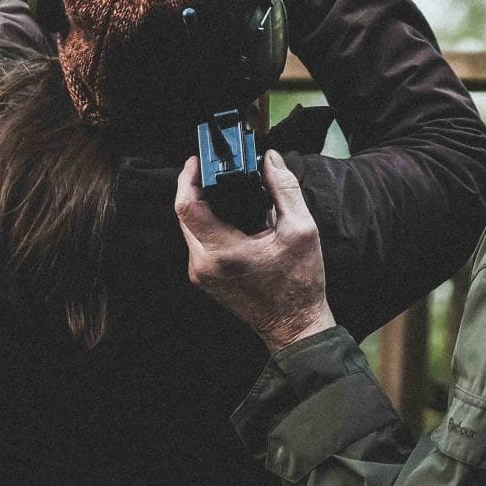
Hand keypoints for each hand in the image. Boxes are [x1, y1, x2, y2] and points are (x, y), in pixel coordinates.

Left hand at [175, 149, 334, 352]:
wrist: (295, 327)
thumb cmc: (299, 284)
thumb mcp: (301, 229)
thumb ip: (284, 189)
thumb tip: (270, 159)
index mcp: (224, 252)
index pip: (188, 207)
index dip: (188, 177)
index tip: (198, 160)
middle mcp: (204, 265)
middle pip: (185, 214)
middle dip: (196, 186)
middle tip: (214, 167)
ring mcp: (201, 274)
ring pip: (190, 227)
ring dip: (203, 204)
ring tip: (226, 187)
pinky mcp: (205, 278)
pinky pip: (198, 241)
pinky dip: (209, 222)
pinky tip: (230, 213)